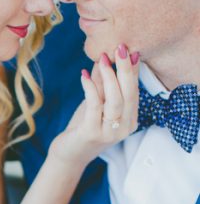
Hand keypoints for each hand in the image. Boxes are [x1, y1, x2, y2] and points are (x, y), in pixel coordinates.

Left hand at [49, 45, 139, 167]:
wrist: (69, 155)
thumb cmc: (84, 127)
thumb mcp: (96, 103)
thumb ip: (102, 84)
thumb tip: (105, 57)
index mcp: (130, 119)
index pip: (135, 90)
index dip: (133, 69)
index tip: (130, 48)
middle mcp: (124, 128)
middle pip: (129, 94)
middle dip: (125, 69)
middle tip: (120, 48)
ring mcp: (109, 133)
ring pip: (115, 100)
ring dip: (109, 77)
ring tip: (103, 59)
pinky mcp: (92, 134)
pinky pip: (95, 106)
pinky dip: (90, 88)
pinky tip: (84, 75)